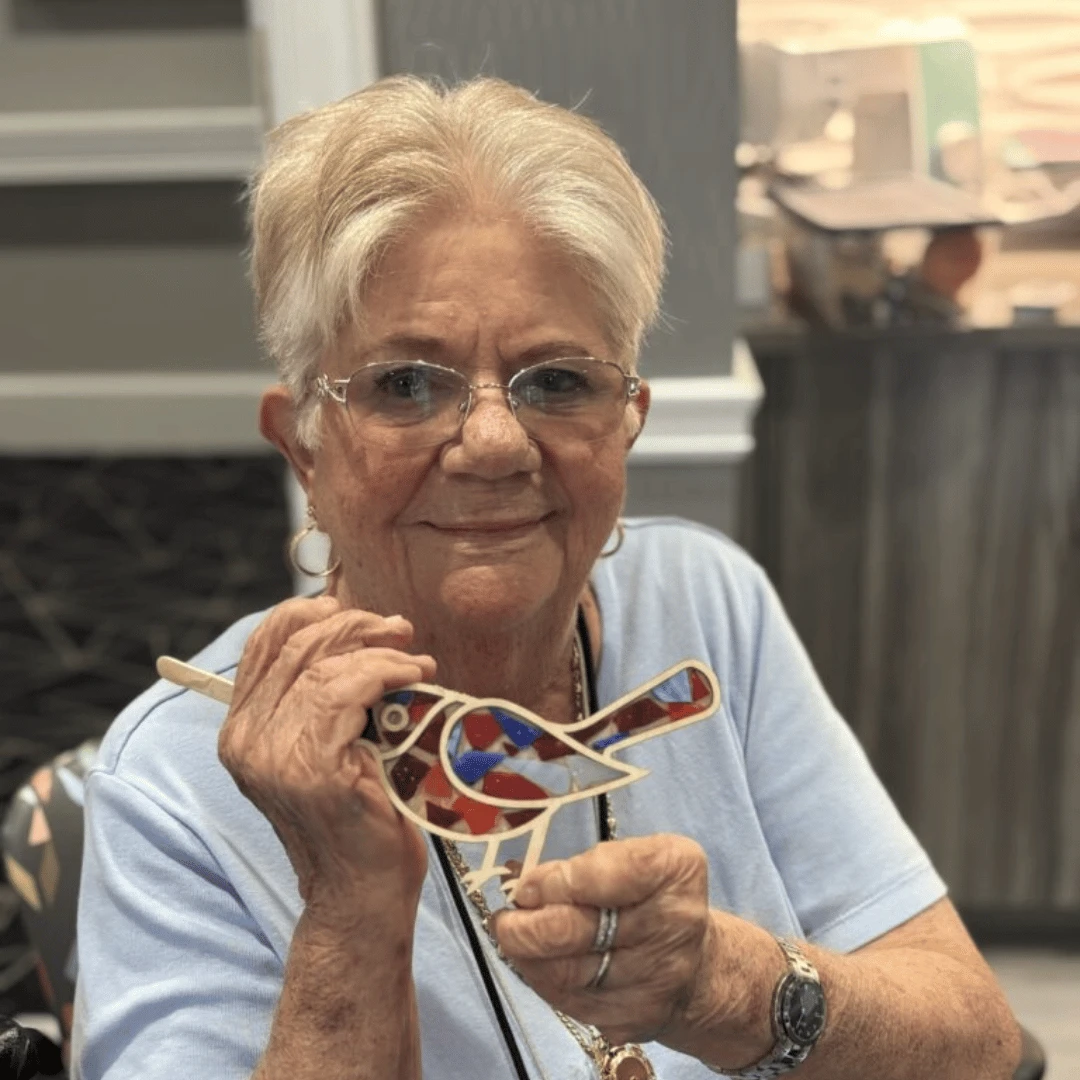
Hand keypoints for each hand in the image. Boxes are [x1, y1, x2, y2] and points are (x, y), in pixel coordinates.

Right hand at [219, 596, 437, 927]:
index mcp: (242, 730)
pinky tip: (415, 677)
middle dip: (354, 625)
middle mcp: (245, 740)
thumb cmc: (359, 815)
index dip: (309, 613)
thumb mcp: (332, 745)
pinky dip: (386, 673)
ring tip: (416, 661)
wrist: (361, 892)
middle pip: (296, 646)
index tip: (354, 611)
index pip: (265, 643)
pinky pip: (346, 692)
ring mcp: (272, 756)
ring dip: (378, 651)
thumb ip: (324, 697)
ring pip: (323, 667)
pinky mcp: (310, 768)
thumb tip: (362, 631)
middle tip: (399, 630)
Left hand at [492, 835, 778, 1063]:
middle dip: (530, 927)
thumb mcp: (628, 857)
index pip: (611, 874)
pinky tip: (536, 964)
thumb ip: (583, 865)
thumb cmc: (648, 894)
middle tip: (506, 920)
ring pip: (569, 974)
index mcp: (675, 870)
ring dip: (528, 957)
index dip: (559, 881)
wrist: (695, 964)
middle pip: (581, 931)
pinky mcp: (638, 1018)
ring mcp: (658, 978)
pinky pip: (574, 1003)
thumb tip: (526, 885)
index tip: (528, 885)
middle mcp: (675, 924)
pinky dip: (544, 981)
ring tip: (513, 939)